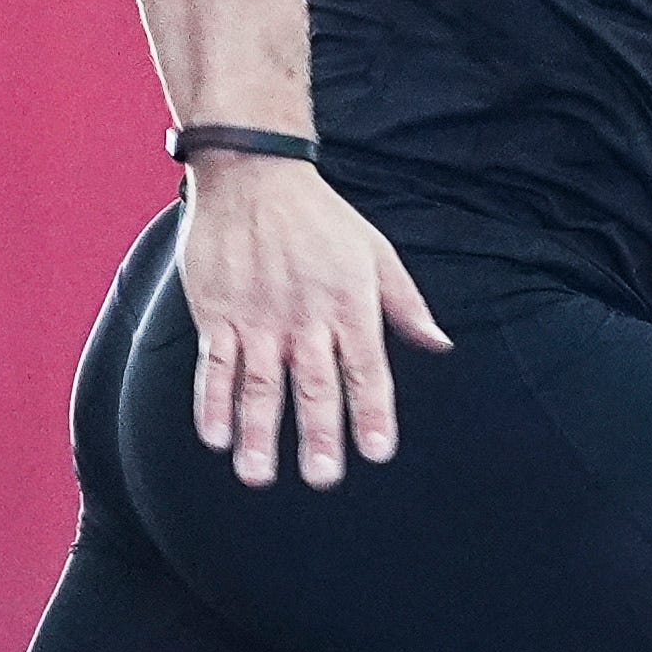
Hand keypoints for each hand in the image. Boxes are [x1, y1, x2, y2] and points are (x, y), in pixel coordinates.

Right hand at [179, 158, 452, 488]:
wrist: (253, 173)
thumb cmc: (321, 218)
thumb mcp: (376, 253)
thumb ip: (406, 305)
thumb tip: (440, 344)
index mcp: (349, 306)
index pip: (366, 369)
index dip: (372, 411)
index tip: (376, 452)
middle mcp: (304, 318)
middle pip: (314, 384)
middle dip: (319, 434)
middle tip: (323, 477)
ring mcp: (257, 318)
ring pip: (259, 384)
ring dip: (258, 431)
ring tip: (259, 474)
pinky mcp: (217, 313)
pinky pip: (214, 364)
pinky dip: (212, 401)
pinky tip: (216, 437)